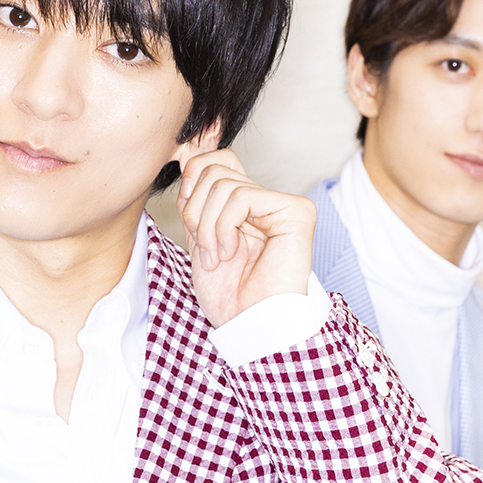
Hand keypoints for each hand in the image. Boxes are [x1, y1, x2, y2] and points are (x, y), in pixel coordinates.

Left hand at [176, 150, 315, 326]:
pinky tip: (231, 253)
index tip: (189, 222)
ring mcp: (282, 204)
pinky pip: (241, 197)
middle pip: (213, 168)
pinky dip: (223, 228)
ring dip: (207, 227)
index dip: (190, 183)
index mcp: (242, 205)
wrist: (249, 325)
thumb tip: (187, 157)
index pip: (212, 161)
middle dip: (194, 211)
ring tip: (218, 257)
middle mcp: (265, 200)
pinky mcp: (296, 212)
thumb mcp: (198, 238)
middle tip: (204, 249)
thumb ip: (195, 200)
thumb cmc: (228, 294)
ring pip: (222, 183)